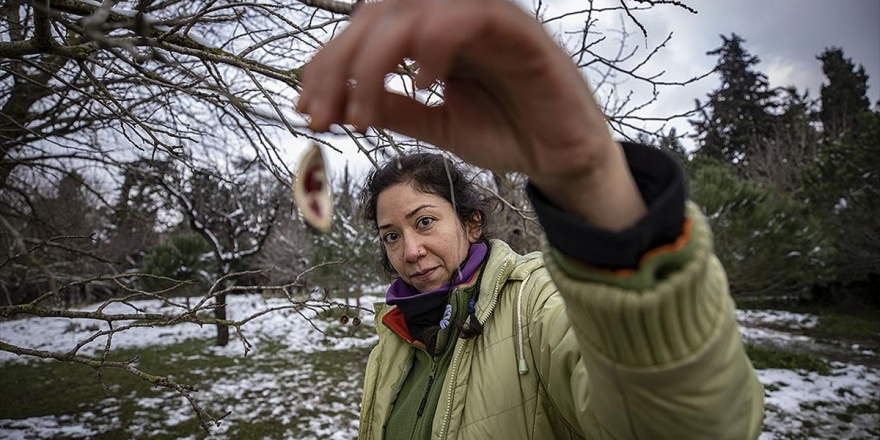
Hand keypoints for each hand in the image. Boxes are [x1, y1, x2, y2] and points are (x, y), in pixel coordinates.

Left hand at [298, 0, 646, 229]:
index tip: (306, 110)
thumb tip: (344, 103)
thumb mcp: (436, 125)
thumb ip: (394, 108)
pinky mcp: (520, 33)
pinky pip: (472, 16)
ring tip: (362, 115)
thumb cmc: (506, 133)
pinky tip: (421, 85)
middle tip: (322, 116)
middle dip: (338, 66)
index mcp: (429, 36)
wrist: (561, 158)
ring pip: (413, 9)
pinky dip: (435, 44)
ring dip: (373, 59)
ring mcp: (485, 21)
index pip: (366, 31)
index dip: (328, 65)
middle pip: (378, 14)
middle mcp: (452, 20)